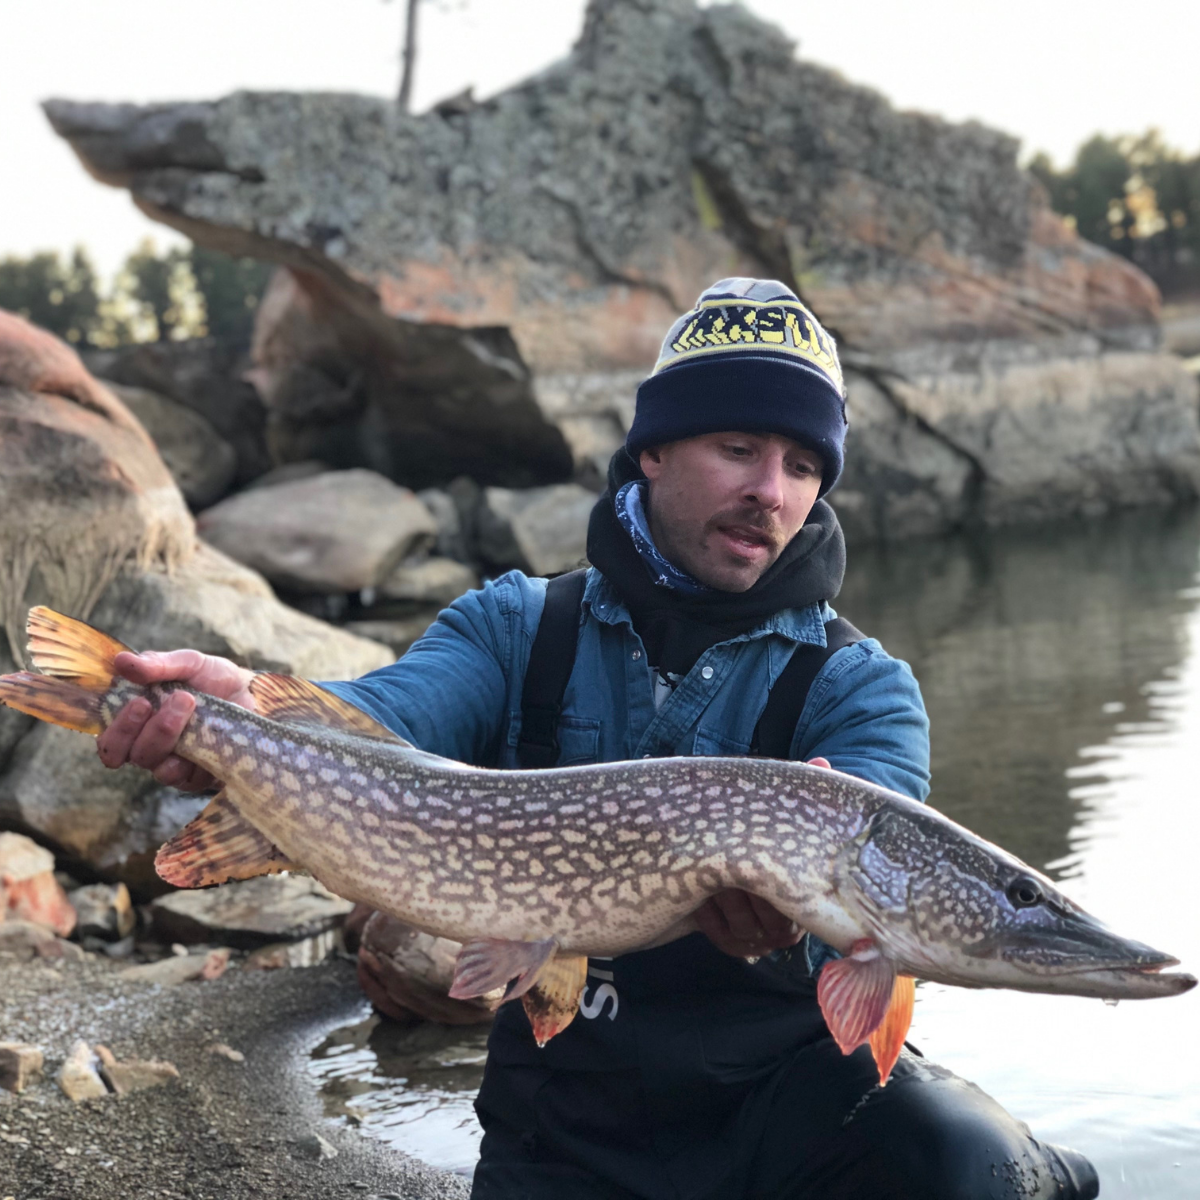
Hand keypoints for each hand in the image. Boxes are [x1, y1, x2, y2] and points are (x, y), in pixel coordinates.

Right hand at [95, 650, 255, 791]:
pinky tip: (204, 734)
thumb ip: (157, 664)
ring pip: (154, 765)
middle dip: (137, 729)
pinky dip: (191, 756)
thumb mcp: (189, 663)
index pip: (108, 740)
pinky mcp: (195, 778)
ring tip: (189, 703)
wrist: (253, 695)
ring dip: (166, 734)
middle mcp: (147, 746)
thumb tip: (121, 662)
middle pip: (123, 755)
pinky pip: (184, 778)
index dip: (115, 729)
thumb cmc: (213, 679)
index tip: (138, 701)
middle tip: (154, 702)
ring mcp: (171, 763)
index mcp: (136, 721)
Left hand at [694, 756, 830, 957]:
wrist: (707, 871)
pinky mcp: (731, 946)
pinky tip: (694, 887)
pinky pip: (720, 935)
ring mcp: (759, 940)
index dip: (773, 873)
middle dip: (744, 884)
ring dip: (721, 895)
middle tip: (721, 853)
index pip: (797, 895)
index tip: (750, 847)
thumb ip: (796, 794)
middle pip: (772, 914)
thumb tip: (821, 763)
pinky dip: (707, 912)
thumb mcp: (771, 818)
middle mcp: (788, 926)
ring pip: (745, 926)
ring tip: (705, 868)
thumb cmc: (753, 838)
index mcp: (806, 896)